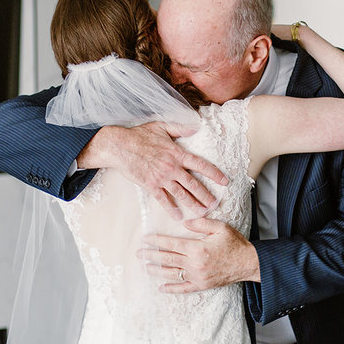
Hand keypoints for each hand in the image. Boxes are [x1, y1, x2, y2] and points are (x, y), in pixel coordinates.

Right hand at [79, 122, 227, 218]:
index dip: (214, 174)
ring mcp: (161, 178)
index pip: (200, 165)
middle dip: (206, 195)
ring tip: (203, 212)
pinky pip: (163, 200)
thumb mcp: (162, 126)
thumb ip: (180, 128)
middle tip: (216, 204)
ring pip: (181, 194)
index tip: (224, 181)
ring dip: (193, 204)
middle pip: (193, 184)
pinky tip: (179, 217)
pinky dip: (171, 209)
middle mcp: (172, 167)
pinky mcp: (150, 185)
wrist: (119, 146)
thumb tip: (196, 127)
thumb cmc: (139, 134)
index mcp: (177, 153)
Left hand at [138, 217, 259, 291]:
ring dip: (156, 270)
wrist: (248, 263)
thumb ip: (200, 223)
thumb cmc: (234, 244)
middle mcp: (194, 264)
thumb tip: (184, 222)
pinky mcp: (201, 285)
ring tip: (145, 267)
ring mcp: (197, 276)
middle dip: (151, 255)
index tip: (146, 239)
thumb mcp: (220, 227)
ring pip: (171, 274)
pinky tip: (161, 288)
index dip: (157, 241)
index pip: (171, 243)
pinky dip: (171, 288)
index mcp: (197, 248)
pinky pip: (183, 288)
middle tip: (139, 253)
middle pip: (167, 259)